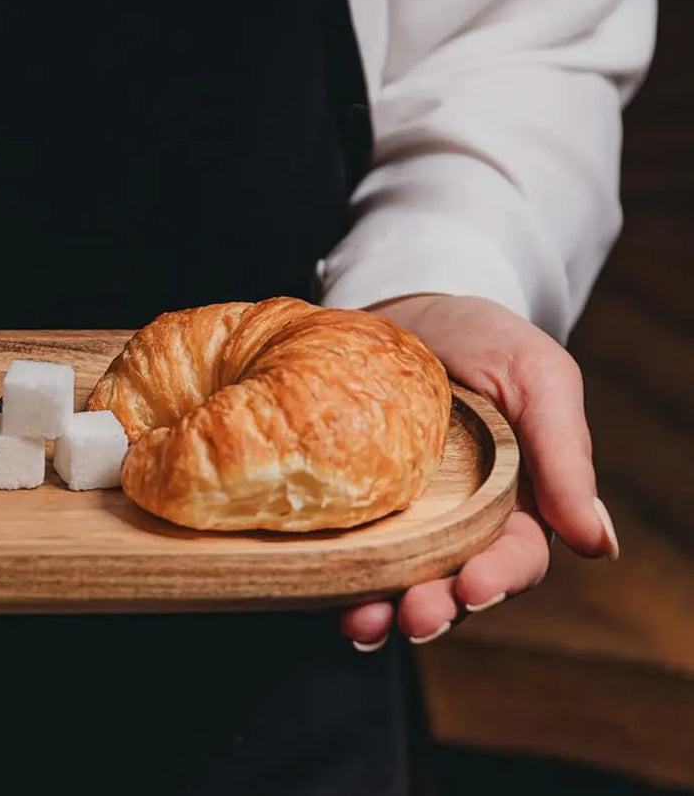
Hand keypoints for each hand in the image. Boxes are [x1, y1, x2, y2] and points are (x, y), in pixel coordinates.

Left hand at [339, 294, 618, 650]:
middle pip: (456, 585)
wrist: (400, 306)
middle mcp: (460, 523)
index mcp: (517, 502)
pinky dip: (340, 589)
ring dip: (386, 612)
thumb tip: (598, 544)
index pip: (517, 557)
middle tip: (418, 616)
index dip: (500, 577)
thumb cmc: (482, 338)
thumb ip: (566, 453)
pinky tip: (332, 604)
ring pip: (401, 584)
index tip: (475, 585)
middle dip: (440, 608)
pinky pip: (348, 559)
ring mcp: (404, 521)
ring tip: (367, 624)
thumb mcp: (536, 377)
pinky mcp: (353, 510)